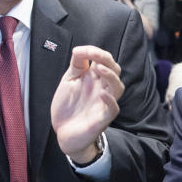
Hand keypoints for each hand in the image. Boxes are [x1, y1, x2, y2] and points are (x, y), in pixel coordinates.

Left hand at [50, 46, 123, 163]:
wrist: (63, 133)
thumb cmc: (68, 107)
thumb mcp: (69, 80)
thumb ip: (77, 65)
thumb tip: (79, 49)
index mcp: (95, 78)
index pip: (104, 60)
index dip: (94, 52)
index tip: (78, 51)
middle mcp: (102, 88)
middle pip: (115, 70)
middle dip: (106, 60)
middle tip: (93, 56)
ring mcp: (104, 103)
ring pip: (118, 87)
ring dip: (111, 76)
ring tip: (99, 69)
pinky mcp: (103, 118)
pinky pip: (114, 109)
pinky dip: (110, 100)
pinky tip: (102, 94)